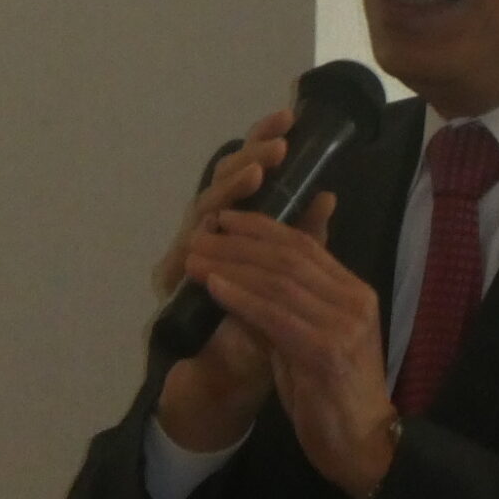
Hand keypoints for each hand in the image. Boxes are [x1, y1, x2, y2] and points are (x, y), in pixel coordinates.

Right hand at [150, 107, 290, 452]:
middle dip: (248, 157)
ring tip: (256, 172)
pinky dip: (202, 236)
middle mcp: (206, 233)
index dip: (262, 144)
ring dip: (228, 188)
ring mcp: (185, 255)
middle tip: (275, 139)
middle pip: (221, 181)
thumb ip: (302, 244)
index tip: (288, 116)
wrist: (226, 382)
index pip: (247, 173)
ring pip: (204, 206)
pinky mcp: (171, 283)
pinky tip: (219, 222)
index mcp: (236, 229)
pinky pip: (186, 251)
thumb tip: (327, 197)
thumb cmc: (261, 332)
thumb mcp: (291, 285)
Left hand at [184, 194, 398, 498]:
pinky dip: (241, 297)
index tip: (225, 217)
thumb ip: (288, 306)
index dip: (262, 228)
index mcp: (355, 292)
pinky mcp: (327, 352)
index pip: (305, 245)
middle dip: (238, 243)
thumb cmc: (331, 396)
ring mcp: (344, 325)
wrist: (362, 448)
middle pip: (289, 257)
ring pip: (279, 281)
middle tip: (199, 235)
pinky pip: (275, 315)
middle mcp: (354, 301)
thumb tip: (244, 272)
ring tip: (195, 258)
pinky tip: (214, 286)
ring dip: (231, 266)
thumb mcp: (309, 339)